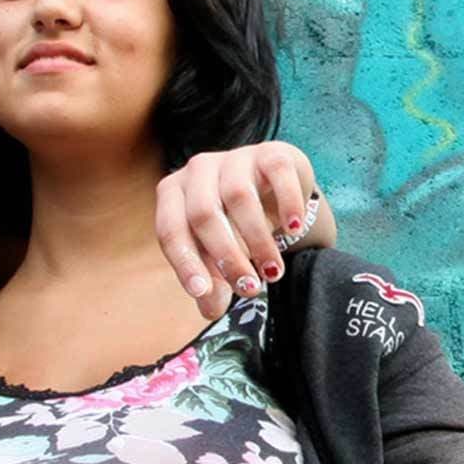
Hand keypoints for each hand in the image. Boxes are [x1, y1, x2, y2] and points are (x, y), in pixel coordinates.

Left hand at [155, 141, 323, 317]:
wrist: (273, 185)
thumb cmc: (234, 222)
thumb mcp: (219, 252)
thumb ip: (213, 280)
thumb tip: (210, 310)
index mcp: (172, 193)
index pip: (170, 229)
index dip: (185, 262)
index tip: (201, 292)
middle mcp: (197, 169)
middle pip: (204, 215)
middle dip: (227, 257)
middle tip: (249, 289)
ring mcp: (234, 157)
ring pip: (240, 198)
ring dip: (258, 241)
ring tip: (273, 272)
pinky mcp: (271, 152)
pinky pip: (278, 175)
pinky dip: (287, 205)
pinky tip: (293, 230)